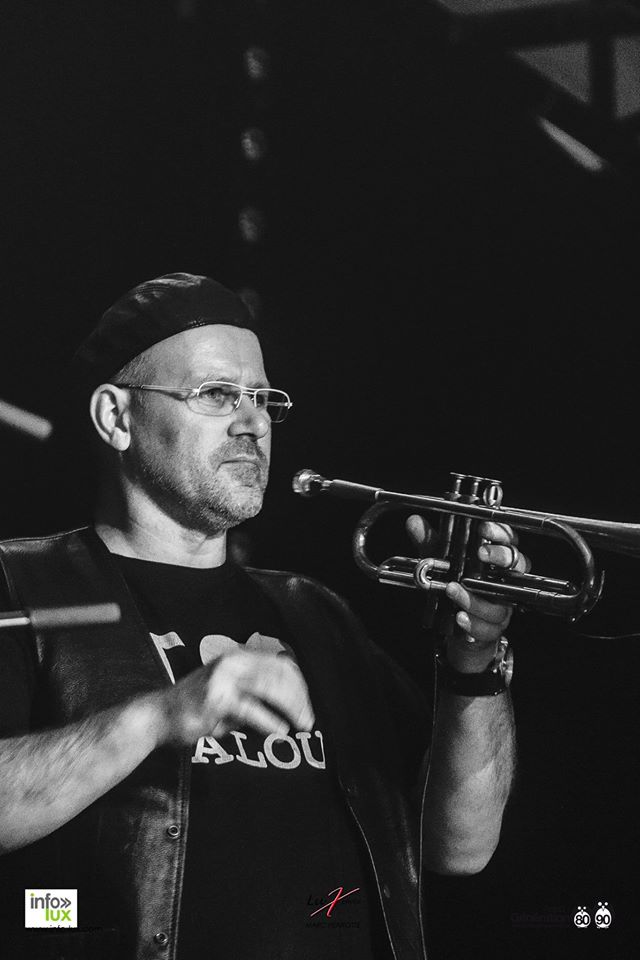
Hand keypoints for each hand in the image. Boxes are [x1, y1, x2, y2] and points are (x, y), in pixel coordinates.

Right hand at [155, 650, 314, 745]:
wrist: (157, 717)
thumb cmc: (196, 709)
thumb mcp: (229, 695)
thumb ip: (255, 696)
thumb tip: (292, 705)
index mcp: (238, 658)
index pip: (280, 665)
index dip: (300, 685)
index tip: (311, 706)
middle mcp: (233, 663)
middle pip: (279, 674)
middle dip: (300, 697)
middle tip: (311, 720)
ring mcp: (224, 679)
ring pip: (270, 687)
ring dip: (291, 707)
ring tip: (302, 725)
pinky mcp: (217, 700)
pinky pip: (251, 710)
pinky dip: (270, 721)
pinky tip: (281, 731)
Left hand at [408, 517, 529, 671]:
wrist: (455, 622)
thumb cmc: (455, 581)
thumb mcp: (440, 559)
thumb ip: (429, 541)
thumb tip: (414, 522)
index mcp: (497, 556)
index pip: (508, 538)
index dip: (499, 532)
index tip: (483, 527)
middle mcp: (506, 578)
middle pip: (516, 563)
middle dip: (500, 556)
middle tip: (481, 553)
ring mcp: (503, 603)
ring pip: (500, 598)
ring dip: (476, 595)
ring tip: (452, 589)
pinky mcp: (495, 627)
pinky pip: (489, 627)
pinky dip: (473, 622)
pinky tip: (459, 617)